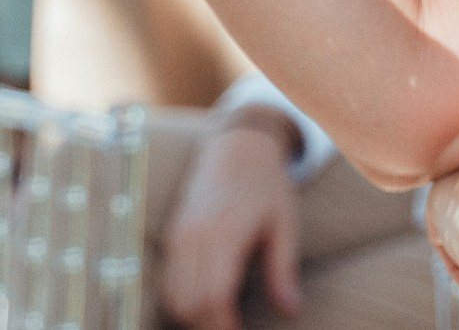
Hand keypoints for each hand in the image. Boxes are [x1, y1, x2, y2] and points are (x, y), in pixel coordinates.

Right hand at [161, 112, 303, 329]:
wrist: (238, 147)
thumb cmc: (267, 185)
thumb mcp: (285, 223)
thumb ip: (284, 269)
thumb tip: (291, 310)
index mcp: (226, 233)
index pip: (214, 296)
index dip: (225, 326)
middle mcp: (196, 236)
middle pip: (190, 304)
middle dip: (209, 328)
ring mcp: (180, 236)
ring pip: (174, 298)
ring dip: (193, 319)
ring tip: (221, 323)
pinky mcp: (173, 237)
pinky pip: (167, 282)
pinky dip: (181, 303)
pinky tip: (205, 309)